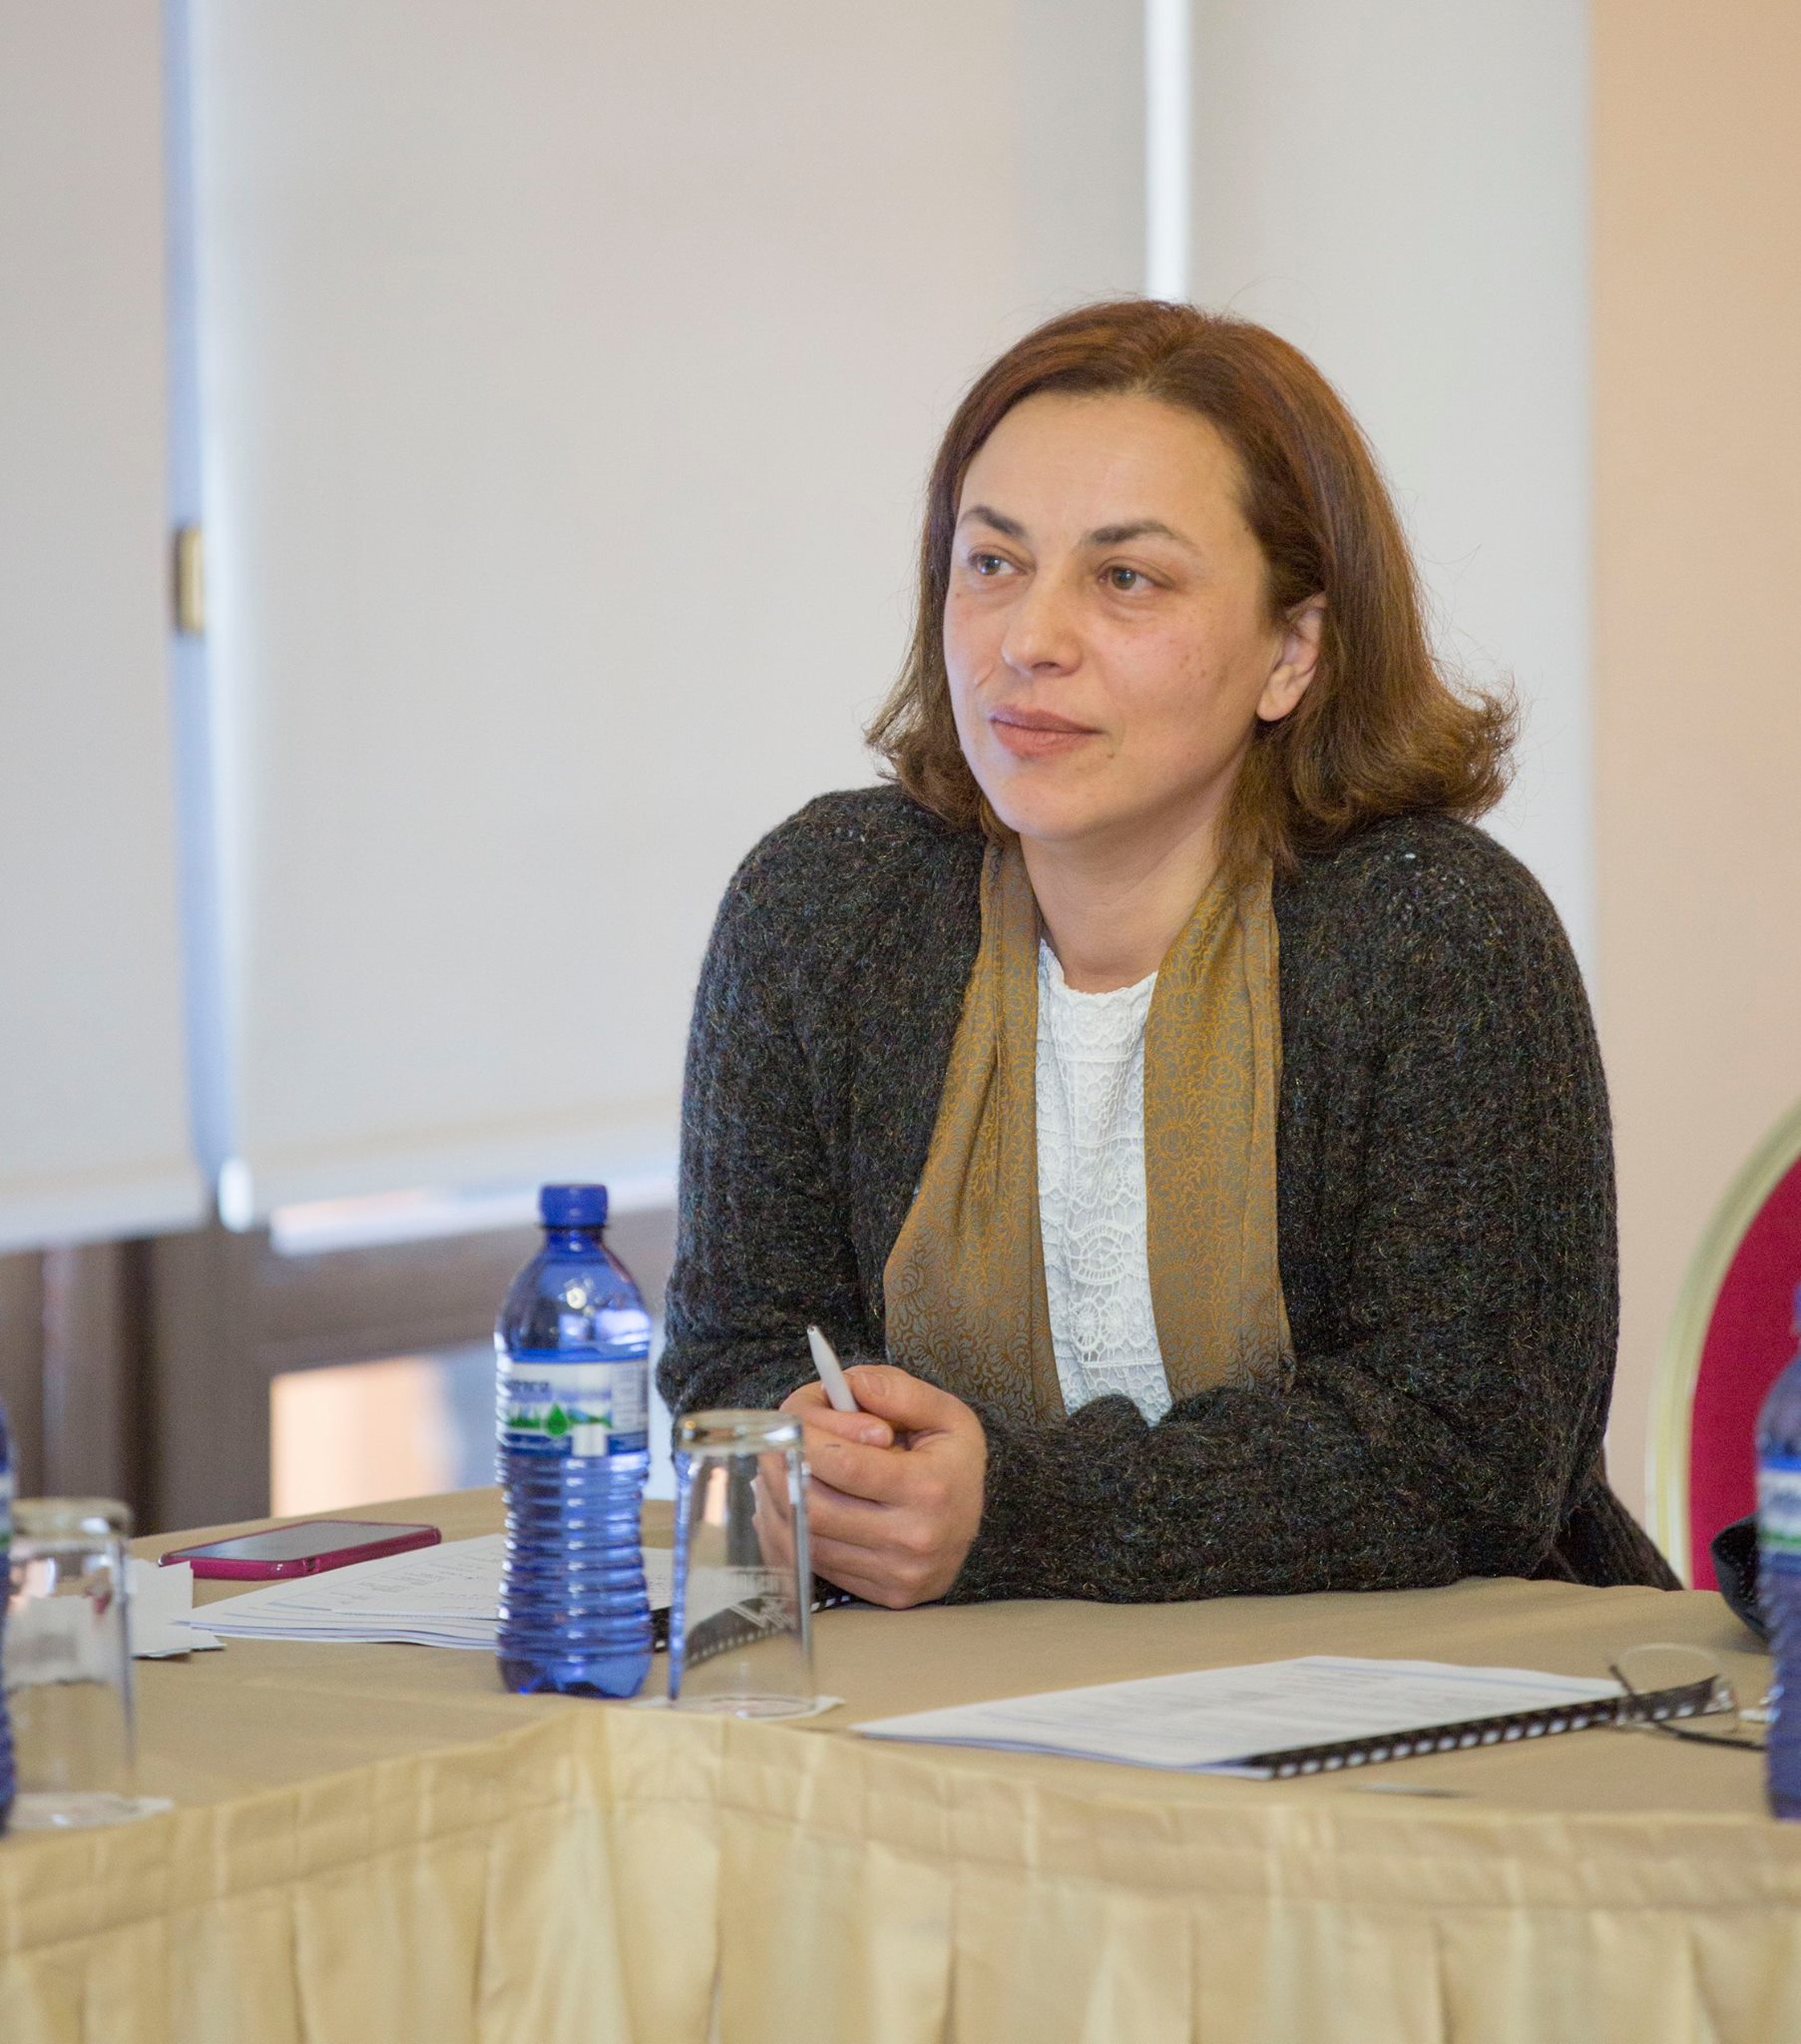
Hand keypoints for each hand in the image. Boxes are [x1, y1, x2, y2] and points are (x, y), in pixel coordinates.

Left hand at [778, 1365, 986, 1608]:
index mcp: (929, 1487)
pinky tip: (788, 1506)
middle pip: (817, 1507)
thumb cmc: (953, 1463)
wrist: (971, 1525)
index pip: (846, 1465)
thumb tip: (852, 1384)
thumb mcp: (946, 1415)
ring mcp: (896, 1572)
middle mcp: (913, 1537)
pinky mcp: (883, 1593)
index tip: (792, 1423)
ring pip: (808, 1539)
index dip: (808, 1440)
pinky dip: (791, 1533)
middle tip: (769, 1448)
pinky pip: (817, 1564)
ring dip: (778, 1503)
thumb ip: (900, 1391)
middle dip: (781, 1471)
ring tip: (774, 1474)